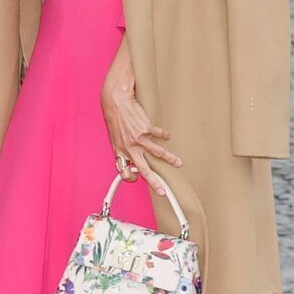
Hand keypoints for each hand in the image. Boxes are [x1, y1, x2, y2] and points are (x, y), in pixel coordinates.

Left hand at [100, 64, 182, 197]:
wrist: (116, 102)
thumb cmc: (115, 120)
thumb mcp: (115, 138)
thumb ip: (123, 150)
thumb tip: (131, 161)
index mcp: (120, 152)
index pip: (125, 172)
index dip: (131, 178)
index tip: (138, 179)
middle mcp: (130, 148)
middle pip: (144, 170)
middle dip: (154, 182)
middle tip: (162, 190)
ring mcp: (138, 139)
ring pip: (158, 153)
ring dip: (170, 159)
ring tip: (178, 162)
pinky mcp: (146, 128)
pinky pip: (159, 135)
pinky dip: (164, 135)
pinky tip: (167, 135)